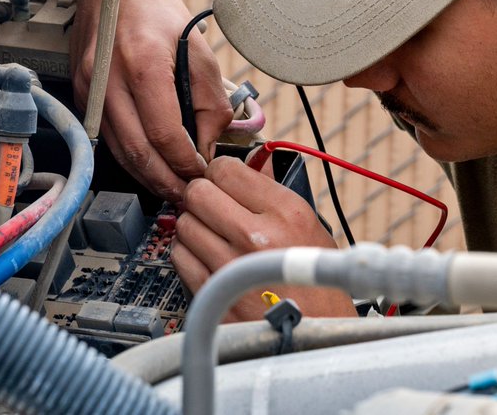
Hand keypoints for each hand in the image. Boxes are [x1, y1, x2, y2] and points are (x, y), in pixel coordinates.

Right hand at [70, 0, 232, 201]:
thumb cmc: (161, 14)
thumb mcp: (200, 51)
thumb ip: (210, 101)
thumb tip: (209, 147)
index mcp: (142, 64)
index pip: (164, 134)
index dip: (185, 163)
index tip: (203, 175)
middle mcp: (108, 79)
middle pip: (137, 152)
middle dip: (165, 181)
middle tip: (188, 196)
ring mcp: (88, 88)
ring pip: (117, 151)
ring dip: (146, 176)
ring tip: (171, 188)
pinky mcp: (81, 94)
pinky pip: (106, 137)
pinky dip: (129, 157)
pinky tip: (150, 165)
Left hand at [172, 156, 355, 320]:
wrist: (315, 336)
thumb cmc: (317, 283)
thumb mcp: (311, 228)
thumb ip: (275, 193)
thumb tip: (254, 161)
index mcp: (285, 212)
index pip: (226, 169)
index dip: (220, 173)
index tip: (222, 181)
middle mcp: (256, 235)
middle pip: (197, 192)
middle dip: (201, 196)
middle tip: (212, 206)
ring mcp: (231, 265)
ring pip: (184, 223)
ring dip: (194, 225)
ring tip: (212, 235)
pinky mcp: (214, 291)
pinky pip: (179, 256)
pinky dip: (188, 253)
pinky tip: (207, 258)